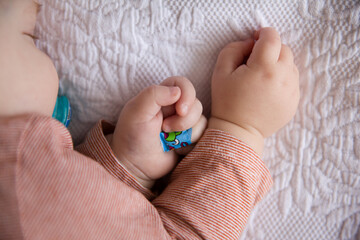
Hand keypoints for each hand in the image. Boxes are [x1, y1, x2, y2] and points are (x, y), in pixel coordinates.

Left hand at [109, 77, 205, 187]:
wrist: (134, 165)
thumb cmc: (131, 137)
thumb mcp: (136, 111)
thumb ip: (154, 94)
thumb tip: (178, 91)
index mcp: (162, 96)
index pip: (183, 84)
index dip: (187, 94)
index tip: (179, 109)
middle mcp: (175, 108)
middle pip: (196, 104)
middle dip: (184, 120)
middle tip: (165, 129)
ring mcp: (184, 124)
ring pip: (201, 121)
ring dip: (187, 132)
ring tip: (169, 140)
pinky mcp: (190, 140)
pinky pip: (203, 136)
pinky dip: (191, 143)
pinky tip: (176, 149)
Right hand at [209, 27, 299, 154]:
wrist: (238, 132)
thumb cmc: (227, 102)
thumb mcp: (220, 71)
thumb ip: (234, 48)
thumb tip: (250, 43)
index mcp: (264, 68)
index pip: (272, 37)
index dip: (263, 33)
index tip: (254, 39)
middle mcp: (283, 77)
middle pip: (284, 49)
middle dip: (271, 49)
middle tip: (255, 61)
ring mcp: (292, 90)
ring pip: (290, 64)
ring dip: (278, 64)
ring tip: (261, 77)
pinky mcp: (295, 101)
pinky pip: (292, 80)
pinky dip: (282, 79)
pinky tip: (267, 89)